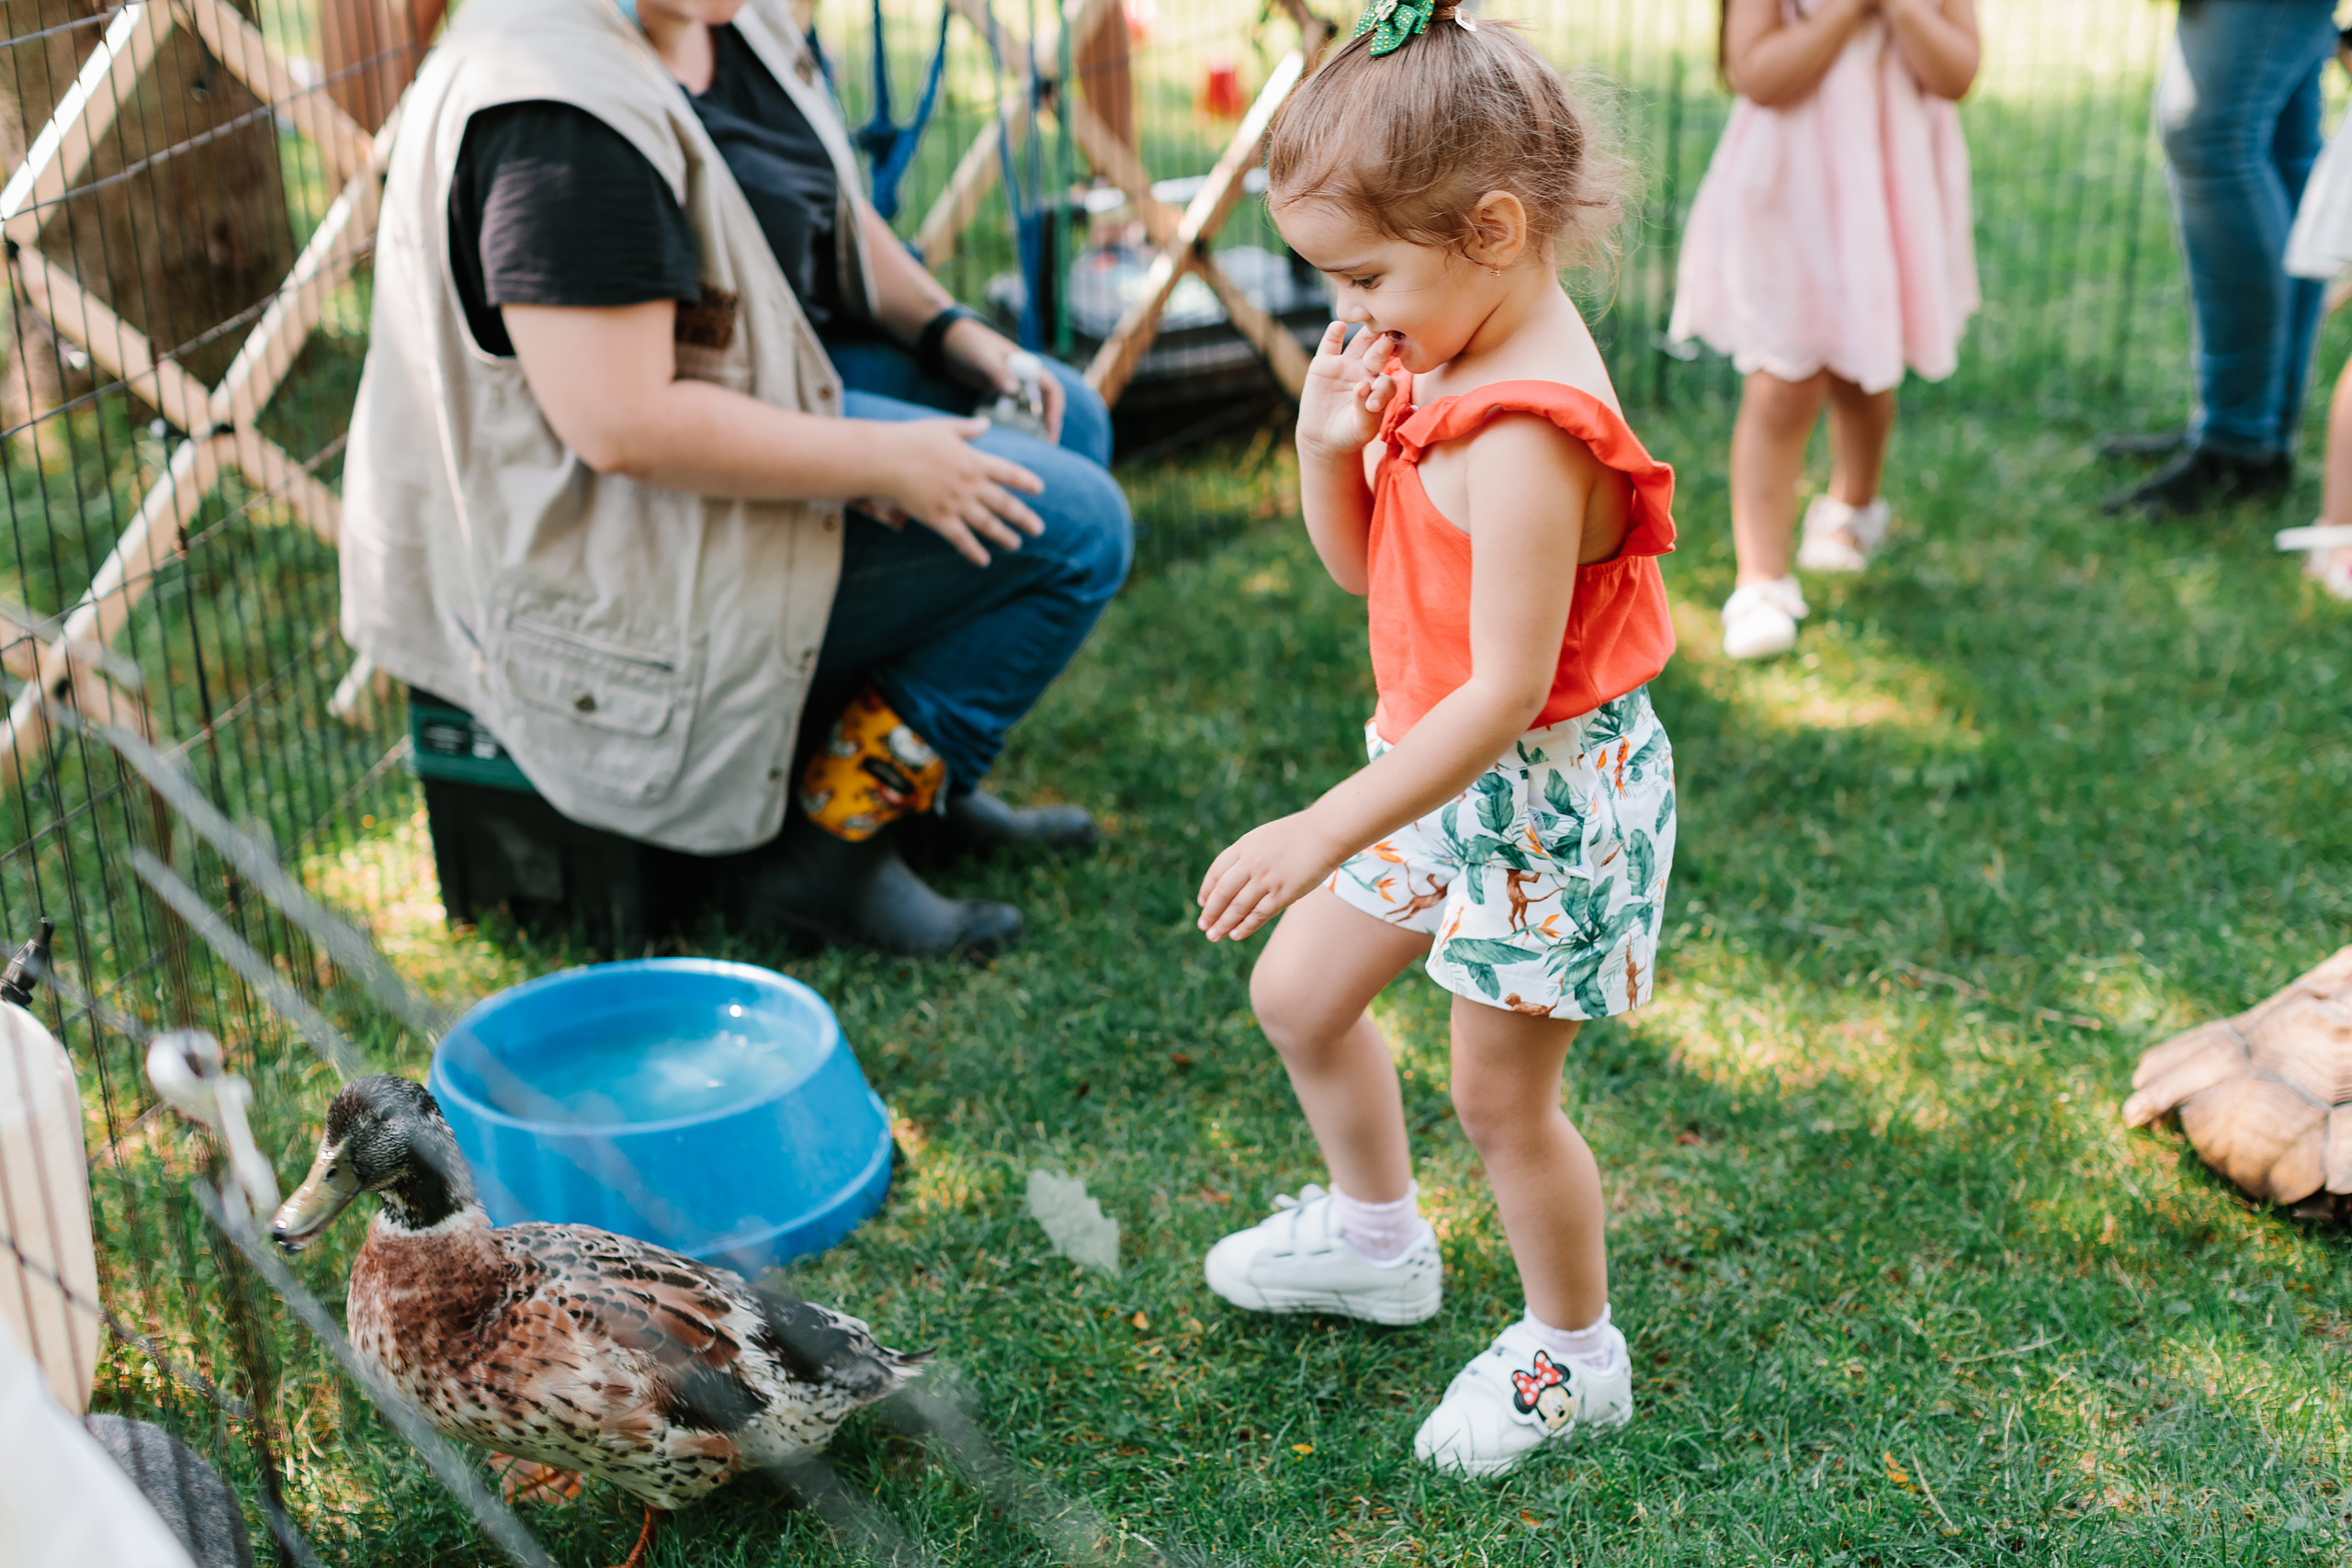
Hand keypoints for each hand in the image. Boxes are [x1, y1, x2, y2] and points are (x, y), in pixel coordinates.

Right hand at [874, 417, 1044, 565]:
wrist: (883, 459)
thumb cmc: (911, 439)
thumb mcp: (943, 427)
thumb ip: (968, 428)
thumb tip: (986, 424)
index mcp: (974, 461)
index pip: (1009, 473)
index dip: (1025, 482)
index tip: (1039, 490)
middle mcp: (970, 485)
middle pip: (1004, 504)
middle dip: (1023, 517)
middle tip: (1038, 529)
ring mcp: (956, 504)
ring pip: (988, 524)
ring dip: (1004, 536)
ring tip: (1016, 544)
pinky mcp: (939, 519)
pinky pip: (961, 539)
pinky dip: (974, 551)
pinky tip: (985, 561)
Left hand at [945, 318, 1066, 442]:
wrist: (948, 340)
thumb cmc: (970, 344)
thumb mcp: (984, 357)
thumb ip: (998, 372)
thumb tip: (1013, 389)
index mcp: (1026, 366)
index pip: (1051, 388)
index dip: (1055, 408)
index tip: (1050, 427)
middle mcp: (1022, 377)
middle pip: (1044, 403)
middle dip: (1048, 424)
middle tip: (1046, 447)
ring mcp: (1010, 386)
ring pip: (1030, 409)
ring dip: (1034, 427)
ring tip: (1032, 447)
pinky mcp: (998, 394)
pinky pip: (1012, 411)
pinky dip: (1015, 424)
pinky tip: (1011, 438)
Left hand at [1197, 811, 1352, 942]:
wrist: (1327, 832)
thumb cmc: (1299, 834)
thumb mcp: (1265, 837)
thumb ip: (1248, 854)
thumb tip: (1234, 877)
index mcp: (1244, 845)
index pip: (1216, 872)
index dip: (1207, 890)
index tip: (1202, 903)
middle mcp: (1251, 862)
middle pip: (1222, 892)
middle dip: (1211, 912)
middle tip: (1204, 926)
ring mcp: (1267, 879)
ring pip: (1238, 906)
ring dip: (1224, 923)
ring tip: (1214, 936)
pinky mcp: (1284, 893)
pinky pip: (1259, 914)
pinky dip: (1245, 926)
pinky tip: (1236, 935)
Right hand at [1296, 321, 1401, 462]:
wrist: (1323, 436)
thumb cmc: (1349, 434)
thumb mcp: (1360, 429)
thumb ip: (1366, 412)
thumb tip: (1362, 387)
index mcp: (1380, 388)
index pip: (1386, 383)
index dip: (1382, 390)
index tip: (1373, 404)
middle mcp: (1367, 371)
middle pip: (1378, 355)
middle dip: (1383, 349)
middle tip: (1387, 343)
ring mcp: (1347, 364)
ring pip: (1359, 343)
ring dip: (1365, 334)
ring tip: (1369, 324)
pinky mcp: (1325, 363)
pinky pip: (1330, 344)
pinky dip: (1334, 333)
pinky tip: (1338, 326)